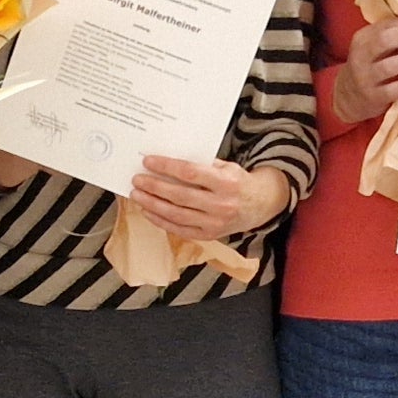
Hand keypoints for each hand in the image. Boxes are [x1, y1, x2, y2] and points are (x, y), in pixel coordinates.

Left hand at [130, 154, 288, 243]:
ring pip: (177, 215)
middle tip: (137, 179)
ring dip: (153, 204)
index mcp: (226, 183)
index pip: (190, 173)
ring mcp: (215, 223)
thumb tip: (167, 162)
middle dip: (155, 187)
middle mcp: (221, 205)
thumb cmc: (237, 181)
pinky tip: (148, 211)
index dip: (167, 167)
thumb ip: (201, 165)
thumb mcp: (226, 166)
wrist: (260, 205)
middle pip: (180, 196)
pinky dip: (161, 221)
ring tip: (137, 195)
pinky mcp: (209, 235)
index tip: (148, 161)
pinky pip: (180, 229)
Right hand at [335, 15, 397, 124]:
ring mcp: (365, 78)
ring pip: (389, 66)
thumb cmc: (370, 65)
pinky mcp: (373, 97)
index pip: (384, 26)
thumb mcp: (373, 46)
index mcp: (361, 39)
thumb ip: (393, 33)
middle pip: (385, 41)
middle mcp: (360, 57)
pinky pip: (393, 89)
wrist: (349, 97)